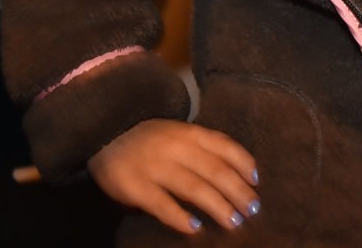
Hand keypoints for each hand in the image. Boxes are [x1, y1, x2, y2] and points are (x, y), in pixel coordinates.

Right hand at [87, 119, 259, 234]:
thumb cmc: (150, 138)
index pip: (224, 146)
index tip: (257, 181)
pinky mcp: (135, 187)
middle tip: (253, 209)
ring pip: (194, 188)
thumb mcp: (178, 133)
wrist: (104, 133)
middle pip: (215, 171)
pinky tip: (195, 228)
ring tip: (233, 221)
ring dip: (217, 205)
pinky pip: (162, 204)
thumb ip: (203, 148)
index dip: (244, 163)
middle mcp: (176, 148)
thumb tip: (237, 172)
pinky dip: (180, 217)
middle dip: (237, 191)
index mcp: (189, 133)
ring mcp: (155, 167)